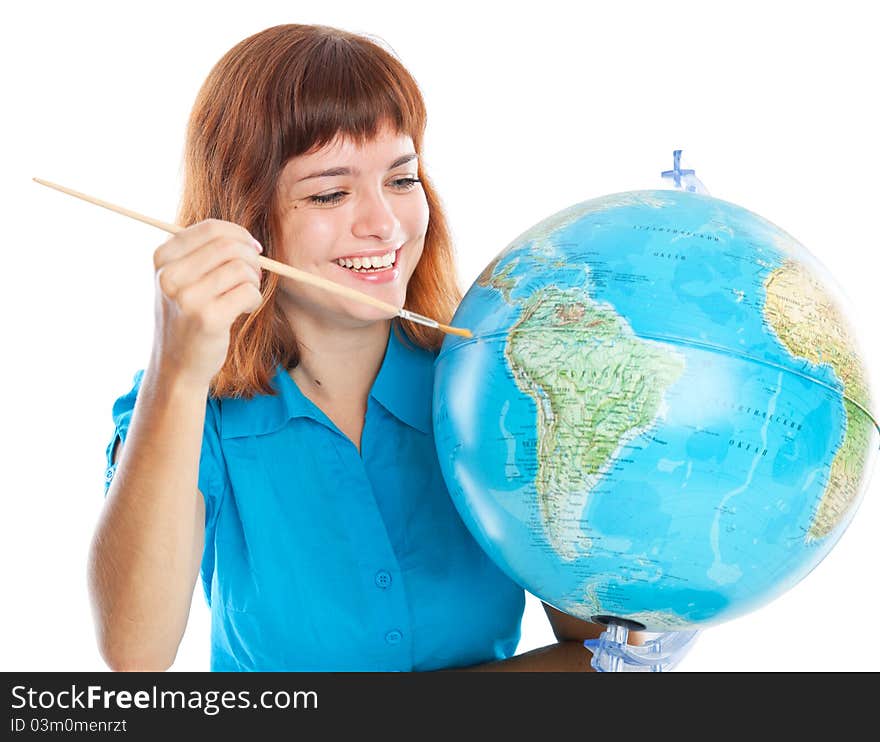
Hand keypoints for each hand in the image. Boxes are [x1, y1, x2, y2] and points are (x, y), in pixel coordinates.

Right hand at [150, 218, 263, 388]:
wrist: (176, 365)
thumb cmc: (186, 318)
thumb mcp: (181, 280)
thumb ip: (203, 254)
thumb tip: (246, 240)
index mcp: (163, 258)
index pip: (211, 229)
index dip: (240, 235)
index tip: (252, 249)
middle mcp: (170, 275)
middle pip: (230, 246)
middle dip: (251, 258)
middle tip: (255, 275)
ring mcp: (187, 297)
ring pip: (242, 269)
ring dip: (254, 281)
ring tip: (246, 295)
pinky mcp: (207, 318)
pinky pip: (248, 292)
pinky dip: (254, 299)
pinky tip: (245, 310)